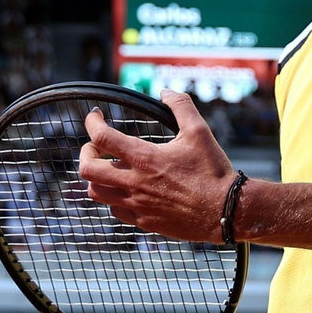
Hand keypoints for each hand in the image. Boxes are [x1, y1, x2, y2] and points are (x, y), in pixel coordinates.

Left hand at [78, 91, 235, 242]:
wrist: (225, 211)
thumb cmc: (213, 171)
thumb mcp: (199, 132)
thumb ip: (181, 106)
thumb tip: (166, 91)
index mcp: (144, 158)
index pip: (101, 137)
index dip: (92, 122)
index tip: (95, 116)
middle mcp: (134, 183)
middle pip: (87, 169)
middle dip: (85, 153)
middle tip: (95, 146)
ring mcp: (137, 204)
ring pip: (96, 192)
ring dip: (96, 177)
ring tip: (106, 168)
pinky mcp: (144, 221)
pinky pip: (115, 211)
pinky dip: (113, 198)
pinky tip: (125, 190)